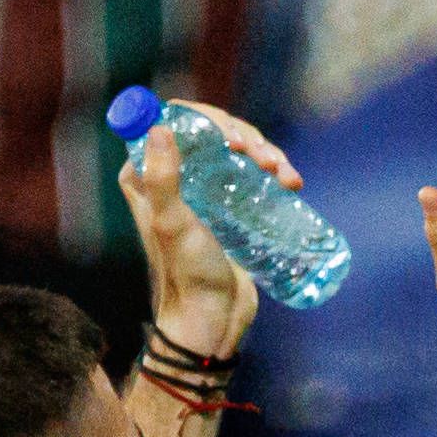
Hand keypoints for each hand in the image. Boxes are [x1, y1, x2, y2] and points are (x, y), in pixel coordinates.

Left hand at [123, 90, 291, 362]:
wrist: (212, 317)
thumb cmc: (187, 274)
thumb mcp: (173, 225)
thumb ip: (162, 181)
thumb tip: (159, 128)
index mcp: (145, 176)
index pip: (172, 122)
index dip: (207, 119)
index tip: (234, 140)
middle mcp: (171, 176)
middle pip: (211, 131)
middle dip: (244, 136)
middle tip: (265, 160)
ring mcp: (203, 188)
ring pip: (236, 148)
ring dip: (264, 151)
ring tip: (283, 174)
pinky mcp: (229, 204)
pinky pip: (250, 171)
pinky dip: (273, 169)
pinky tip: (291, 182)